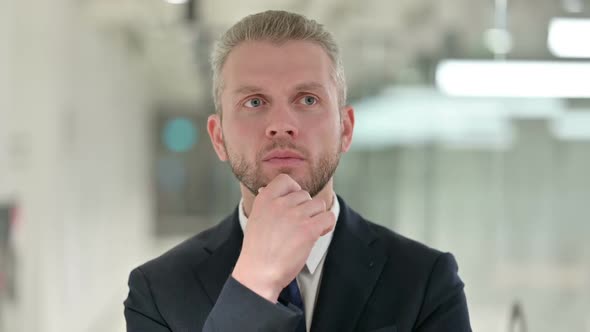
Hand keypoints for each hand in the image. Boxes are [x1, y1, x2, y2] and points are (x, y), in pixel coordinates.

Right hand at [231, 174, 335, 302]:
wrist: (258, 273)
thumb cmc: (257, 251)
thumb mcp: (255, 219)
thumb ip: (267, 204)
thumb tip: (270, 190)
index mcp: (265, 199)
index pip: (285, 180)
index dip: (293, 190)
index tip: (293, 203)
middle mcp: (280, 204)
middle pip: (305, 195)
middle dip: (305, 209)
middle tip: (299, 225)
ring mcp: (295, 216)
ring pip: (318, 205)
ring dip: (316, 217)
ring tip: (308, 230)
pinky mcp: (308, 230)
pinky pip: (328, 217)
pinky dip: (327, 225)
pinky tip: (319, 233)